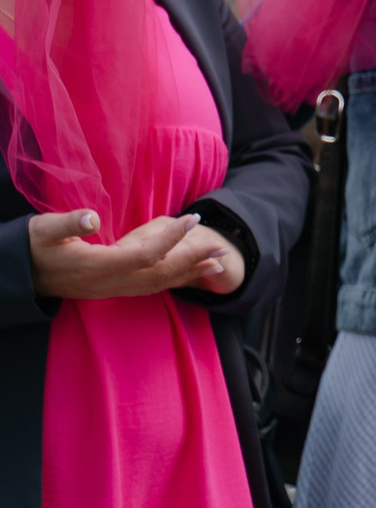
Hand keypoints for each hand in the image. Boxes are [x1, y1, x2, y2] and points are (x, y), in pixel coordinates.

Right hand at [29, 211, 243, 299]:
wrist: (21, 275)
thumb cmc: (33, 247)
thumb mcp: (43, 230)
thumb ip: (68, 224)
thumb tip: (91, 218)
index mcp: (96, 266)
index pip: (144, 255)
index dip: (171, 239)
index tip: (192, 219)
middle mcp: (109, 282)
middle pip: (160, 274)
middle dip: (192, 259)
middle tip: (222, 244)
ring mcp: (112, 289)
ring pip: (158, 285)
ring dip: (190, 273)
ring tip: (219, 262)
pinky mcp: (113, 289)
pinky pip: (151, 288)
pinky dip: (175, 281)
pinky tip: (191, 274)